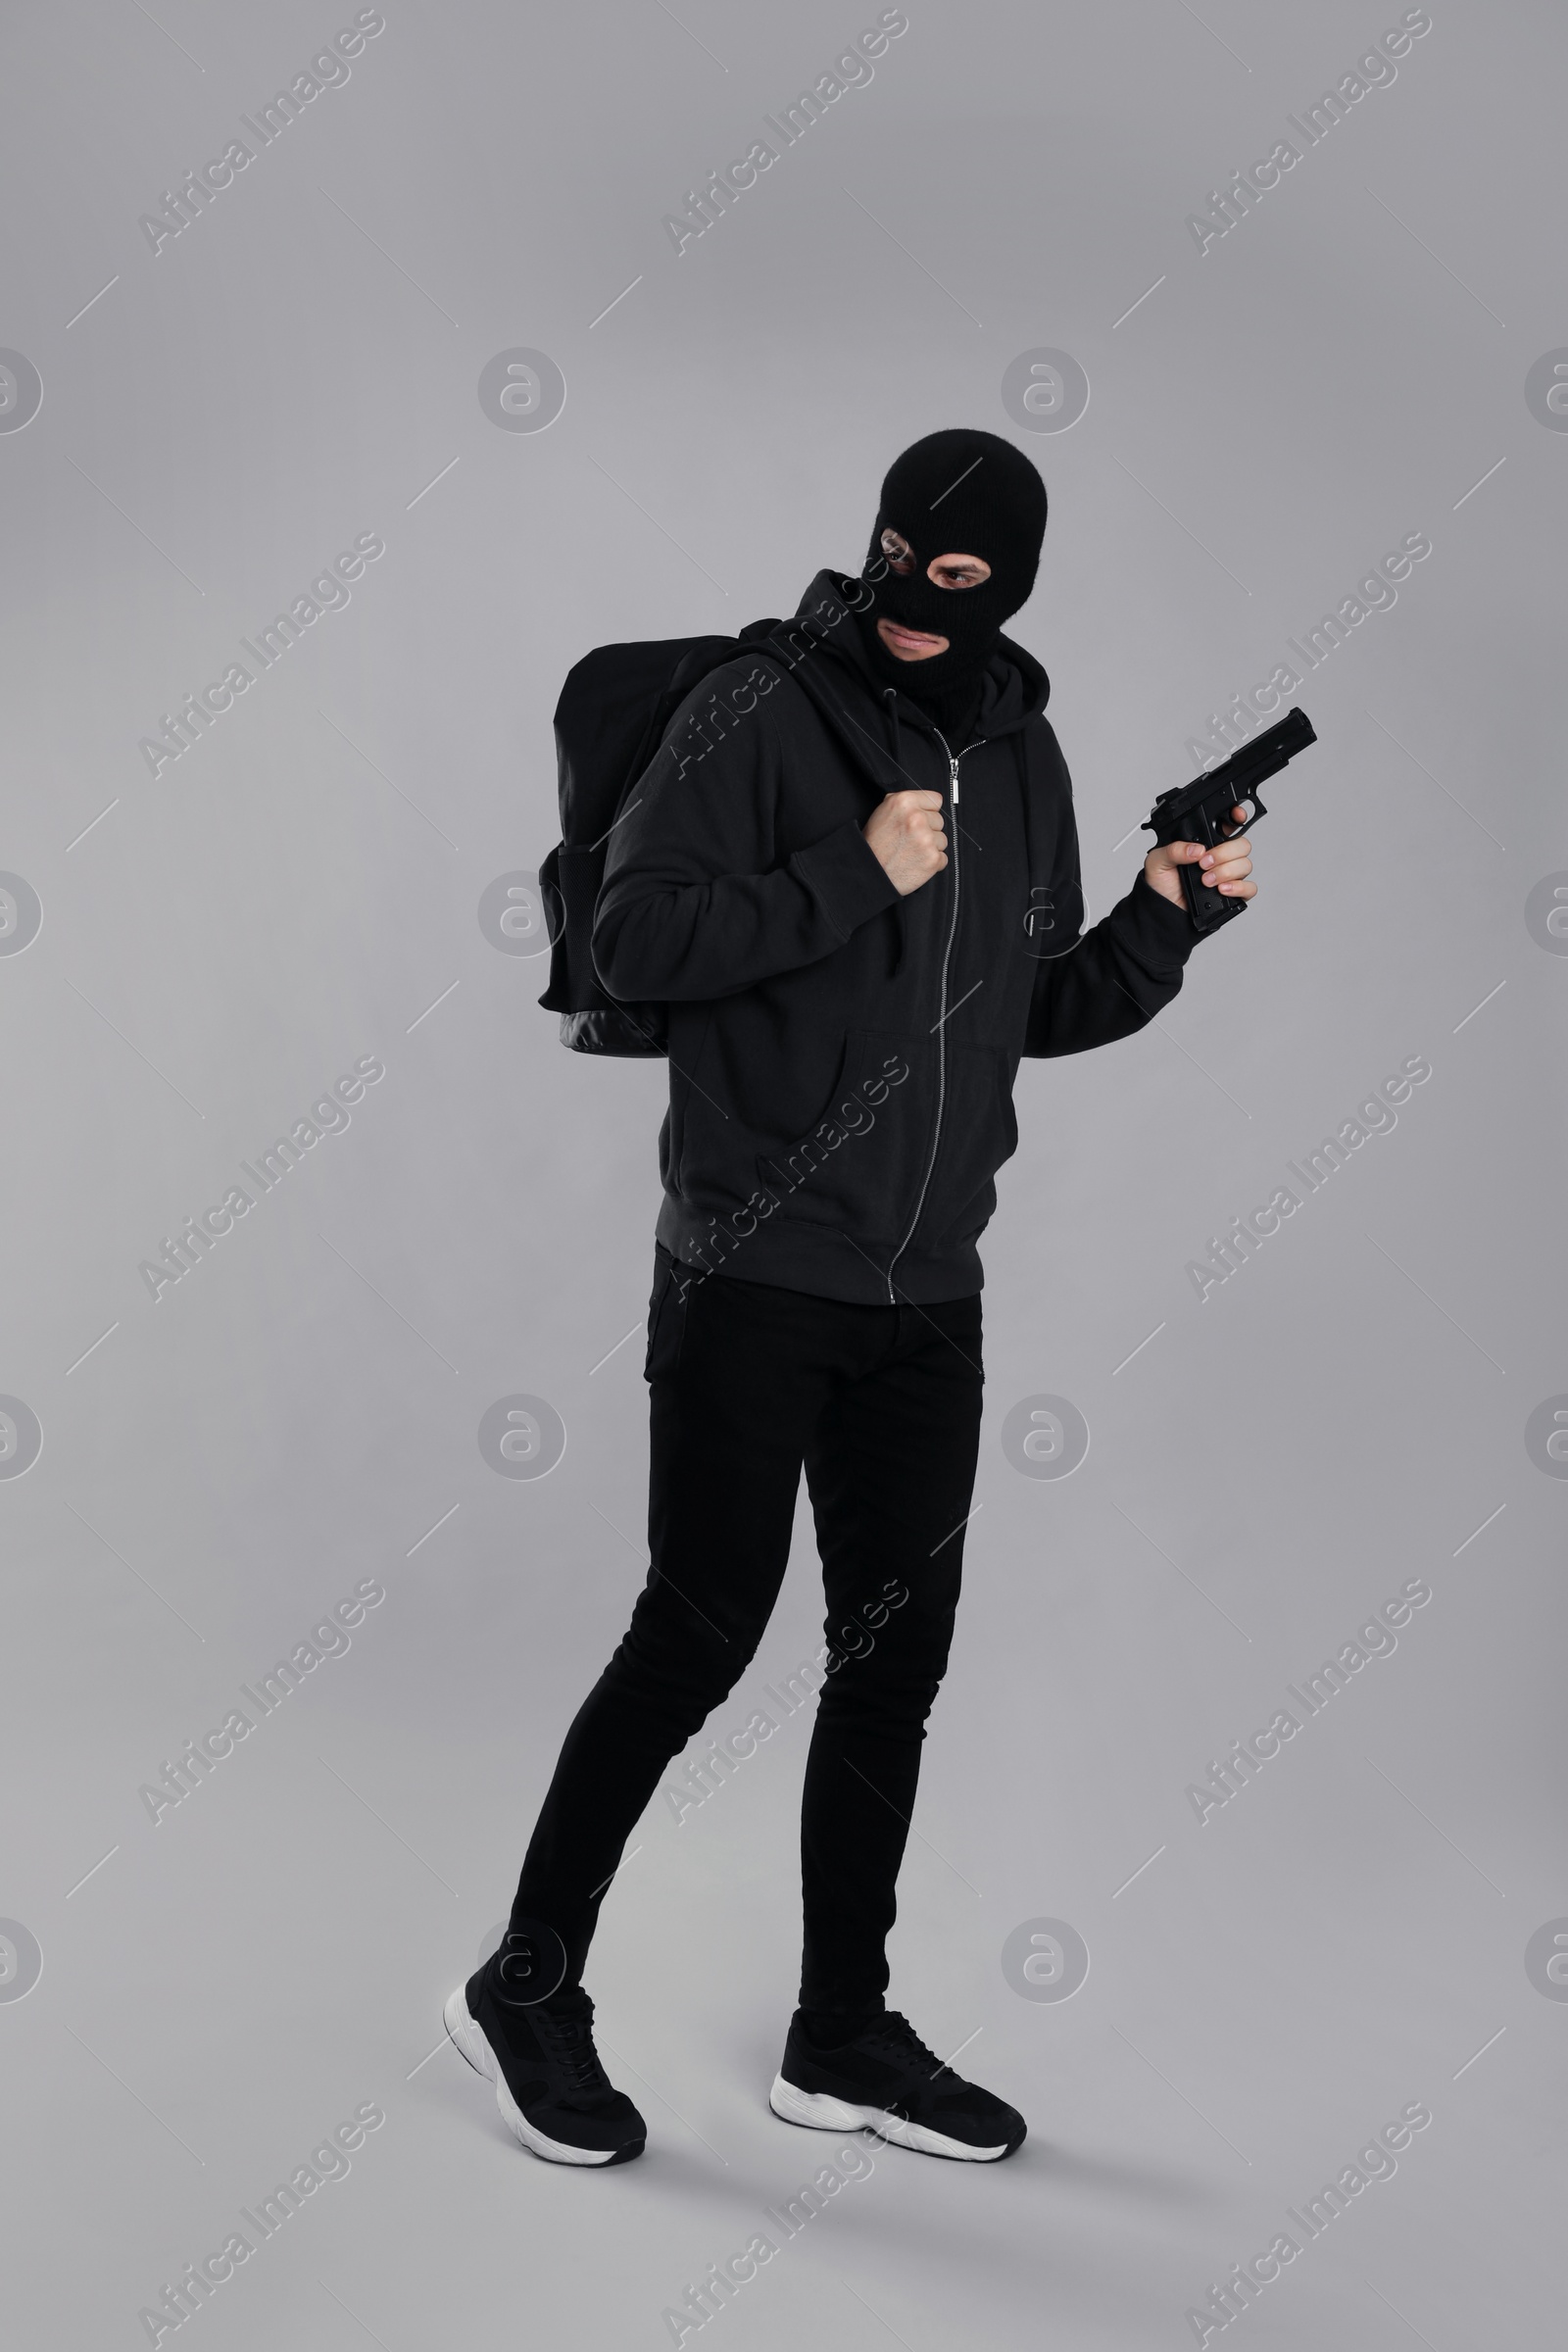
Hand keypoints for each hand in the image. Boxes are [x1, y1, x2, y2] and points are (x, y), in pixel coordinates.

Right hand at [863, 789, 947, 896]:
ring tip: (912, 852)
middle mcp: (917, 818)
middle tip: (910, 839)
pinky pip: (943, 858)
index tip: (919, 820)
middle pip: (940, 820)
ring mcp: (927, 839)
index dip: (927, 811)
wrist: (869, 873)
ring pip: (942, 840)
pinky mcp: (933, 859)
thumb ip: (905, 804)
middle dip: (928, 830)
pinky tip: (916, 863)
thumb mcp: (882, 812)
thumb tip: (922, 801)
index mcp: (904, 802)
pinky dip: (932, 863)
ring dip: (931, 847)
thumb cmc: (874, 844)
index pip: (936, 800)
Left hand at [1143, 805, 1257, 909]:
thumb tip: (1197, 849)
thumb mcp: (1158, 861)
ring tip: (1206, 880)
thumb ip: (1174, 850)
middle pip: (1242, 845)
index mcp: (1206, 843)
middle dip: (1224, 853)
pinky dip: (1238, 887)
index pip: (1229, 824)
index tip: (1237, 816)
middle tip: (1203, 864)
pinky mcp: (1233, 893)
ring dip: (1226, 872)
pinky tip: (1222, 889)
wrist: (1163, 909)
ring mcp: (1229, 874)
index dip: (1237, 817)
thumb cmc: (1162, 883)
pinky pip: (1249, 887)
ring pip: (1245, 865)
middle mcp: (1221, 856)